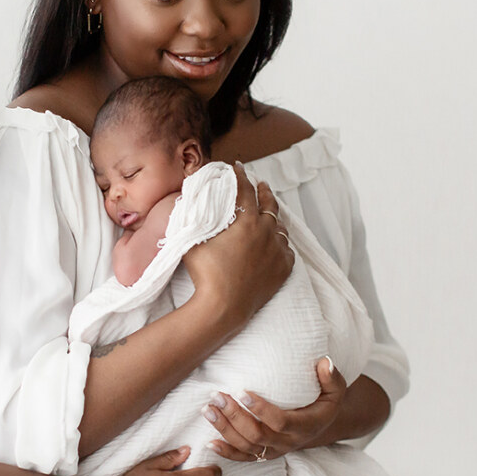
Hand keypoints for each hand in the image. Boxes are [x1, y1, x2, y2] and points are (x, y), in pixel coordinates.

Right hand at [183, 164, 292, 330]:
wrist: (224, 307)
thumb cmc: (206, 273)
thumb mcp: (193, 239)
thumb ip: (194, 217)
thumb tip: (190, 199)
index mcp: (247, 222)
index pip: (245, 191)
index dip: (240, 176)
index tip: (237, 168)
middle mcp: (267, 232)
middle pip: (270, 205)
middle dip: (263, 191)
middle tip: (261, 184)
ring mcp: (278, 251)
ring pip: (281, 227)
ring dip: (274, 217)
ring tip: (270, 214)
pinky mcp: (283, 270)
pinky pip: (287, 250)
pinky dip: (281, 242)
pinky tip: (277, 243)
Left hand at [203, 357, 347, 461]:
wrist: (321, 426)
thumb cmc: (325, 402)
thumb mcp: (336, 390)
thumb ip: (331, 377)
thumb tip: (325, 362)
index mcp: (305, 426)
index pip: (280, 422)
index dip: (260, 410)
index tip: (242, 392)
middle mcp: (289, 442)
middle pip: (257, 435)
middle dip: (234, 416)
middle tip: (217, 396)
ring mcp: (275, 451)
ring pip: (246, 447)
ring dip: (224, 430)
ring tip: (208, 410)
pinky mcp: (265, 455)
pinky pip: (244, 459)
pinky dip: (226, 452)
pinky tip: (210, 442)